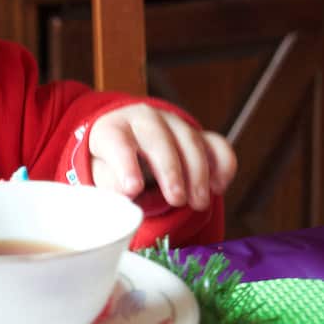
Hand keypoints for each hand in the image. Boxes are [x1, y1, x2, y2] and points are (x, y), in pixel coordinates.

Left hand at [88, 104, 235, 210]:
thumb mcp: (101, 174)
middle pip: (158, 138)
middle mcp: (143, 120)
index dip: (125, 164)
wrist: (129, 147)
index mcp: (112, 128)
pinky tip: (218, 187)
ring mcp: (174, 124)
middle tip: (176, 199)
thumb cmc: (111, 165)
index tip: (132, 189)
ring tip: (198, 203)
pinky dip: (222, 165)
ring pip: (190, 140)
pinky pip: (216, 144)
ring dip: (198, 173)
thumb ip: (110, 184)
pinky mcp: (199, 135)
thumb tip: (127, 194)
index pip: (117, 142)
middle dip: (170, 169)